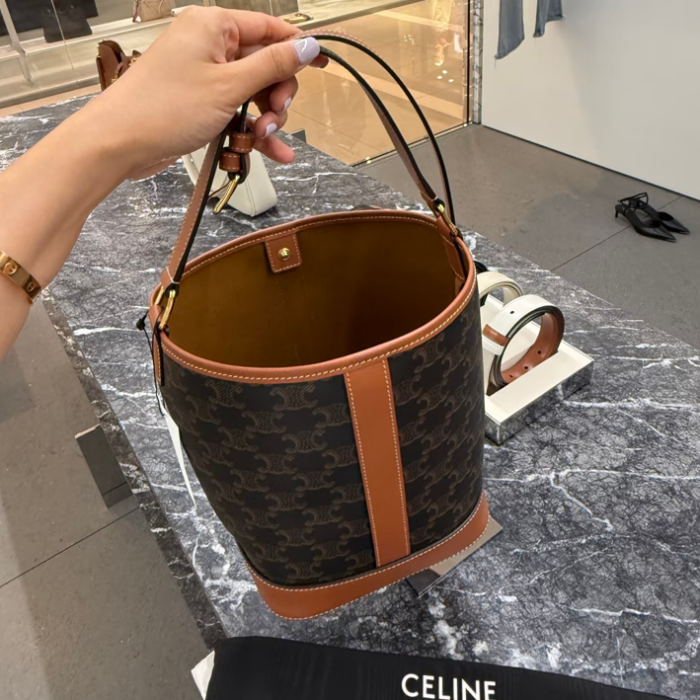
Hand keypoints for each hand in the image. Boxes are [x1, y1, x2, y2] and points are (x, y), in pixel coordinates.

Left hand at [86, 7, 323, 178]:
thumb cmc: (165, 107)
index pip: (268, 28)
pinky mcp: (202, 106)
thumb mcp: (228, 86)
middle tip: (276, 115)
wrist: (120, 143)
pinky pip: (238, 113)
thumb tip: (308, 45)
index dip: (297, 46)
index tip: (322, 63)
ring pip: (254, 94)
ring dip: (267, 118)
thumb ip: (272, 65)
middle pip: (264, 65)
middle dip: (277, 94)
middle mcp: (210, 48)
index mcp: (214, 27)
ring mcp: (206, 79)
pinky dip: (254, 131)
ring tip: (264, 137)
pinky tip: (273, 152)